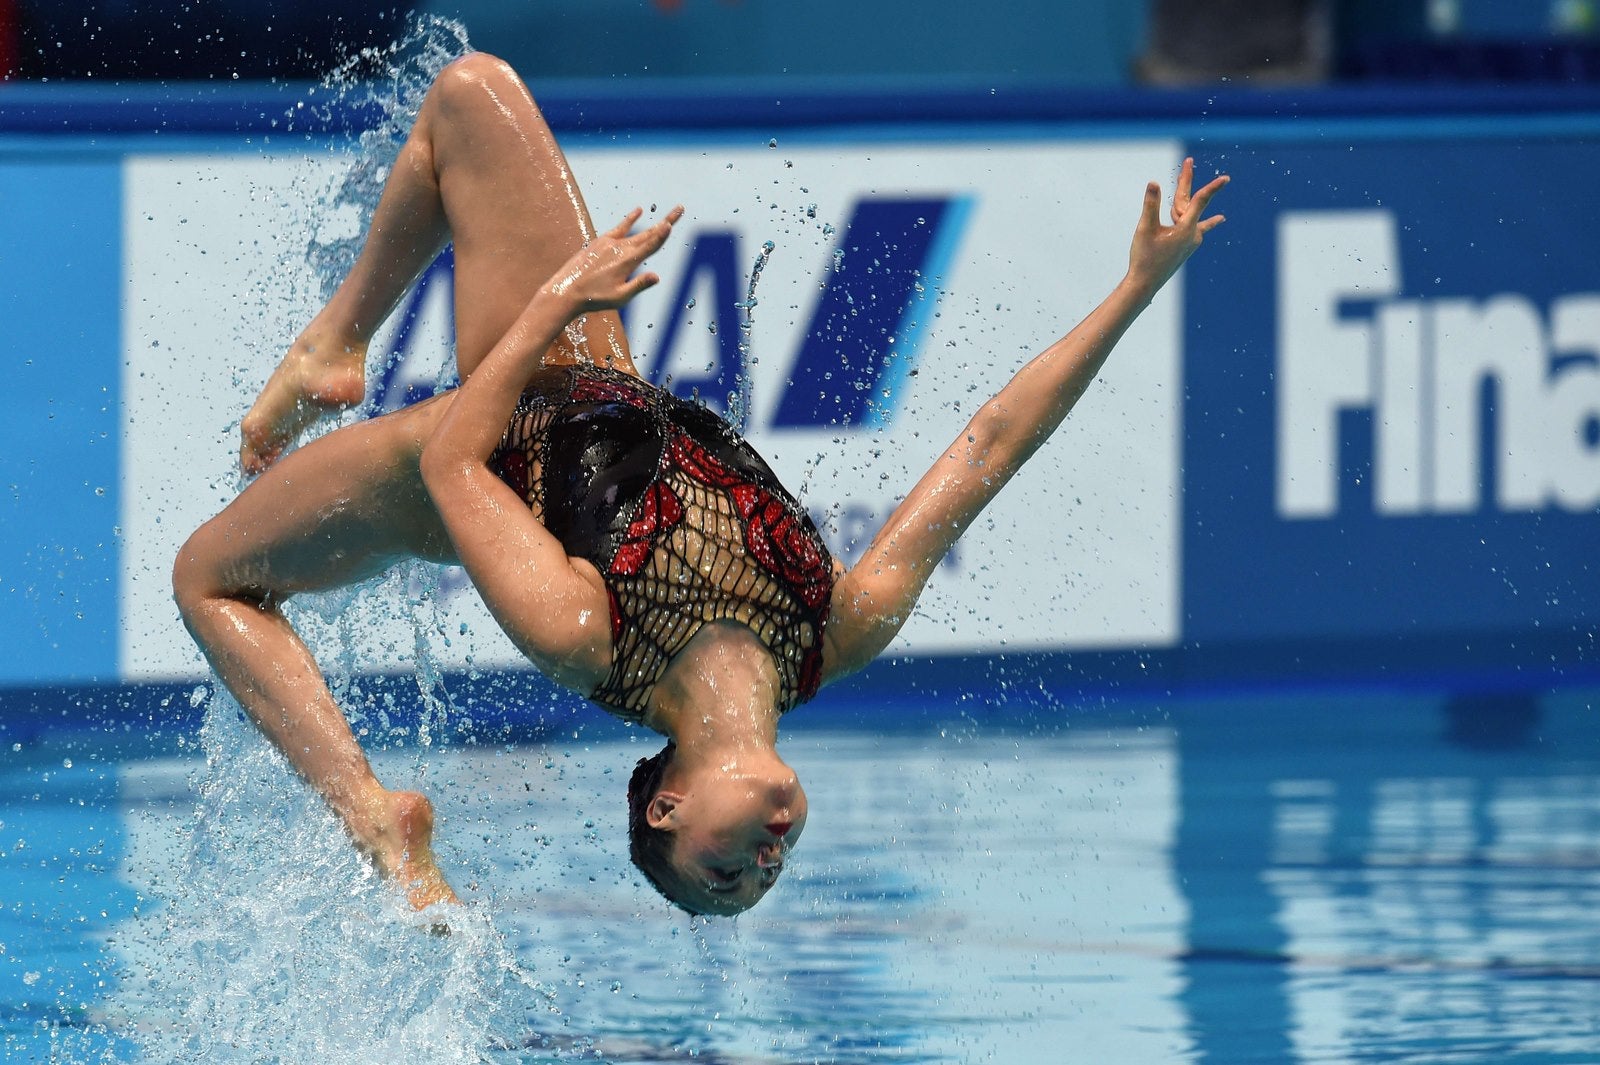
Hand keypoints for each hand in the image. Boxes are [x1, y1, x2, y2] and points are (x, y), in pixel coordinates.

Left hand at [547, 206, 683, 312]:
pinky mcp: (600, 242)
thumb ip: (639, 285)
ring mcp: (609, 242)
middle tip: (680, 209)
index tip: (671, 223)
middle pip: (648, 233)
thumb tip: (657, 276)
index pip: (650, 245)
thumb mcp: (620, 297)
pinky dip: (630, 219)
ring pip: (636, 231)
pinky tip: (638, 210)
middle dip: (665, 222)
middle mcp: (620, 248)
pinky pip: (619, 228)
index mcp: (627, 261)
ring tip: (665, 217)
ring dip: (652, 223)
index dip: (662, 235)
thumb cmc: (594, 298)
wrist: (567, 291)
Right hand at [1126, 158, 1227, 294]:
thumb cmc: (1144, 257)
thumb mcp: (1145, 229)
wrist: (1145, 285)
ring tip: (1218, 189)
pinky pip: (1197, 228)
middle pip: (1191, 203)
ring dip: (1193, 200)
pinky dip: (1207, 221)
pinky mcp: (1186, 248)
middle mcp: (1193, 235)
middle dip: (1186, 182)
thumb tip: (1153, 183)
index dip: (1212, 187)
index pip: (1200, 201)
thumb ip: (1151, 205)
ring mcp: (1191, 242)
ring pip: (1191, 215)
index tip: (1226, 178)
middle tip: (1188, 161)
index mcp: (1185, 229)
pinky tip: (1218, 220)